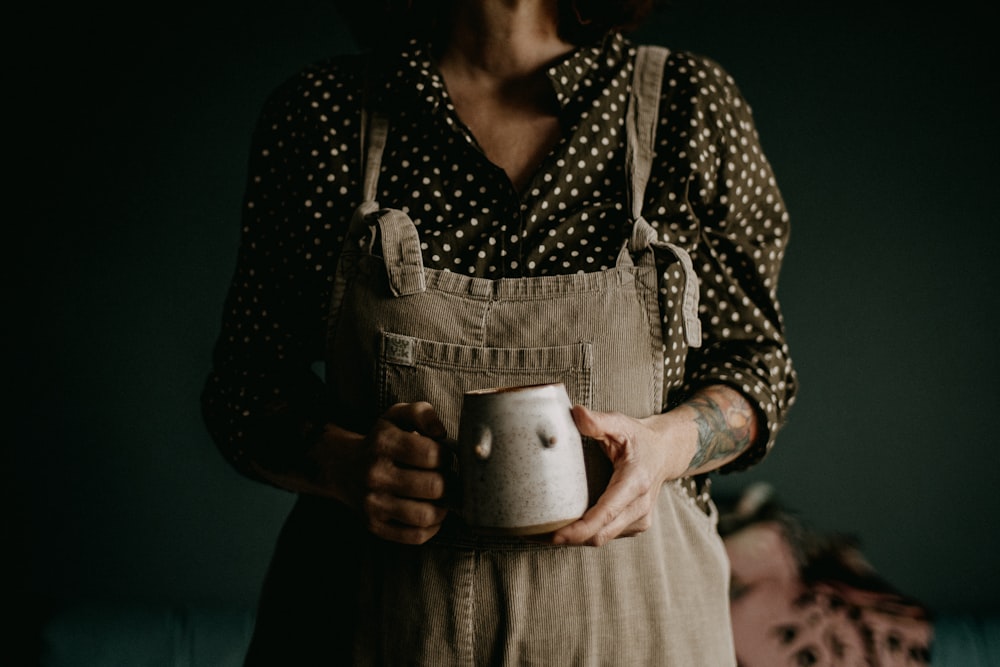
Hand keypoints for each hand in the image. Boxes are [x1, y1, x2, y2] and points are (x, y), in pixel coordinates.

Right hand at [359, 402, 452, 544]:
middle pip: (433, 486)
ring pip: (425, 515)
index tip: (442, 457)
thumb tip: (441, 433)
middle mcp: (375, 474)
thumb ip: (423, 413)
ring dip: (444, 507)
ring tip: (442, 497)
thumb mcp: (397, 416)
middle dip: (449, 482)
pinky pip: (415, 536)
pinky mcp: (375, 526)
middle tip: (446, 478)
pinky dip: (432, 527)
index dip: (446, 456)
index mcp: (383, 443)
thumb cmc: (382, 440)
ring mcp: (373, 503)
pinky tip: (432, 513)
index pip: (431, 454)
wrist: (344, 467)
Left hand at [550, 404, 695, 546]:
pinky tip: (569, 525)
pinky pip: (608, 535)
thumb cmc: (639, 438)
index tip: (556, 535)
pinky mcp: (636, 525)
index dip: (580, 529)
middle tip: (537, 535)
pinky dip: (587, 533)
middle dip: (569, 538)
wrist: (665, 452)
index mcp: (636, 482)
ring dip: (576, 538)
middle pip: (600, 534)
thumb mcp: (620, 424)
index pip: (606, 513)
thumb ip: (598, 421)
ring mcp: (640, 519)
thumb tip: (576, 413)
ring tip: (546, 531)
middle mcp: (640, 506)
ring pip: (602, 538)